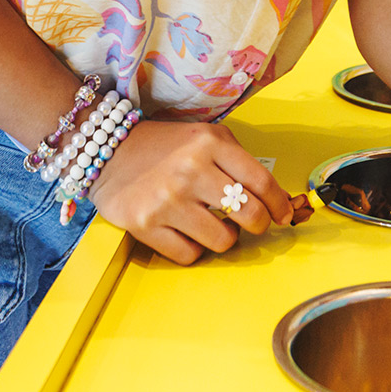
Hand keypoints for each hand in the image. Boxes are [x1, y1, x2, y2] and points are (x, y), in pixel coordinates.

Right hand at [89, 119, 307, 264]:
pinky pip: (189, 255)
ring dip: (224, 237)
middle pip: (249, 215)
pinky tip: (186, 231)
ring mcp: (167, 200)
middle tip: (251, 223)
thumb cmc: (164, 147)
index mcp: (209, 143)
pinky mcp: (145, 225)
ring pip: (222, 241)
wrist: (106, 150)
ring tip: (212, 223)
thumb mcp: (204, 136)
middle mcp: (190, 170)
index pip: (261, 181)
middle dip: (257, 225)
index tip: (283, 215)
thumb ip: (237, 160)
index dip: (279, 204)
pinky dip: (194, 249)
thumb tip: (274, 198)